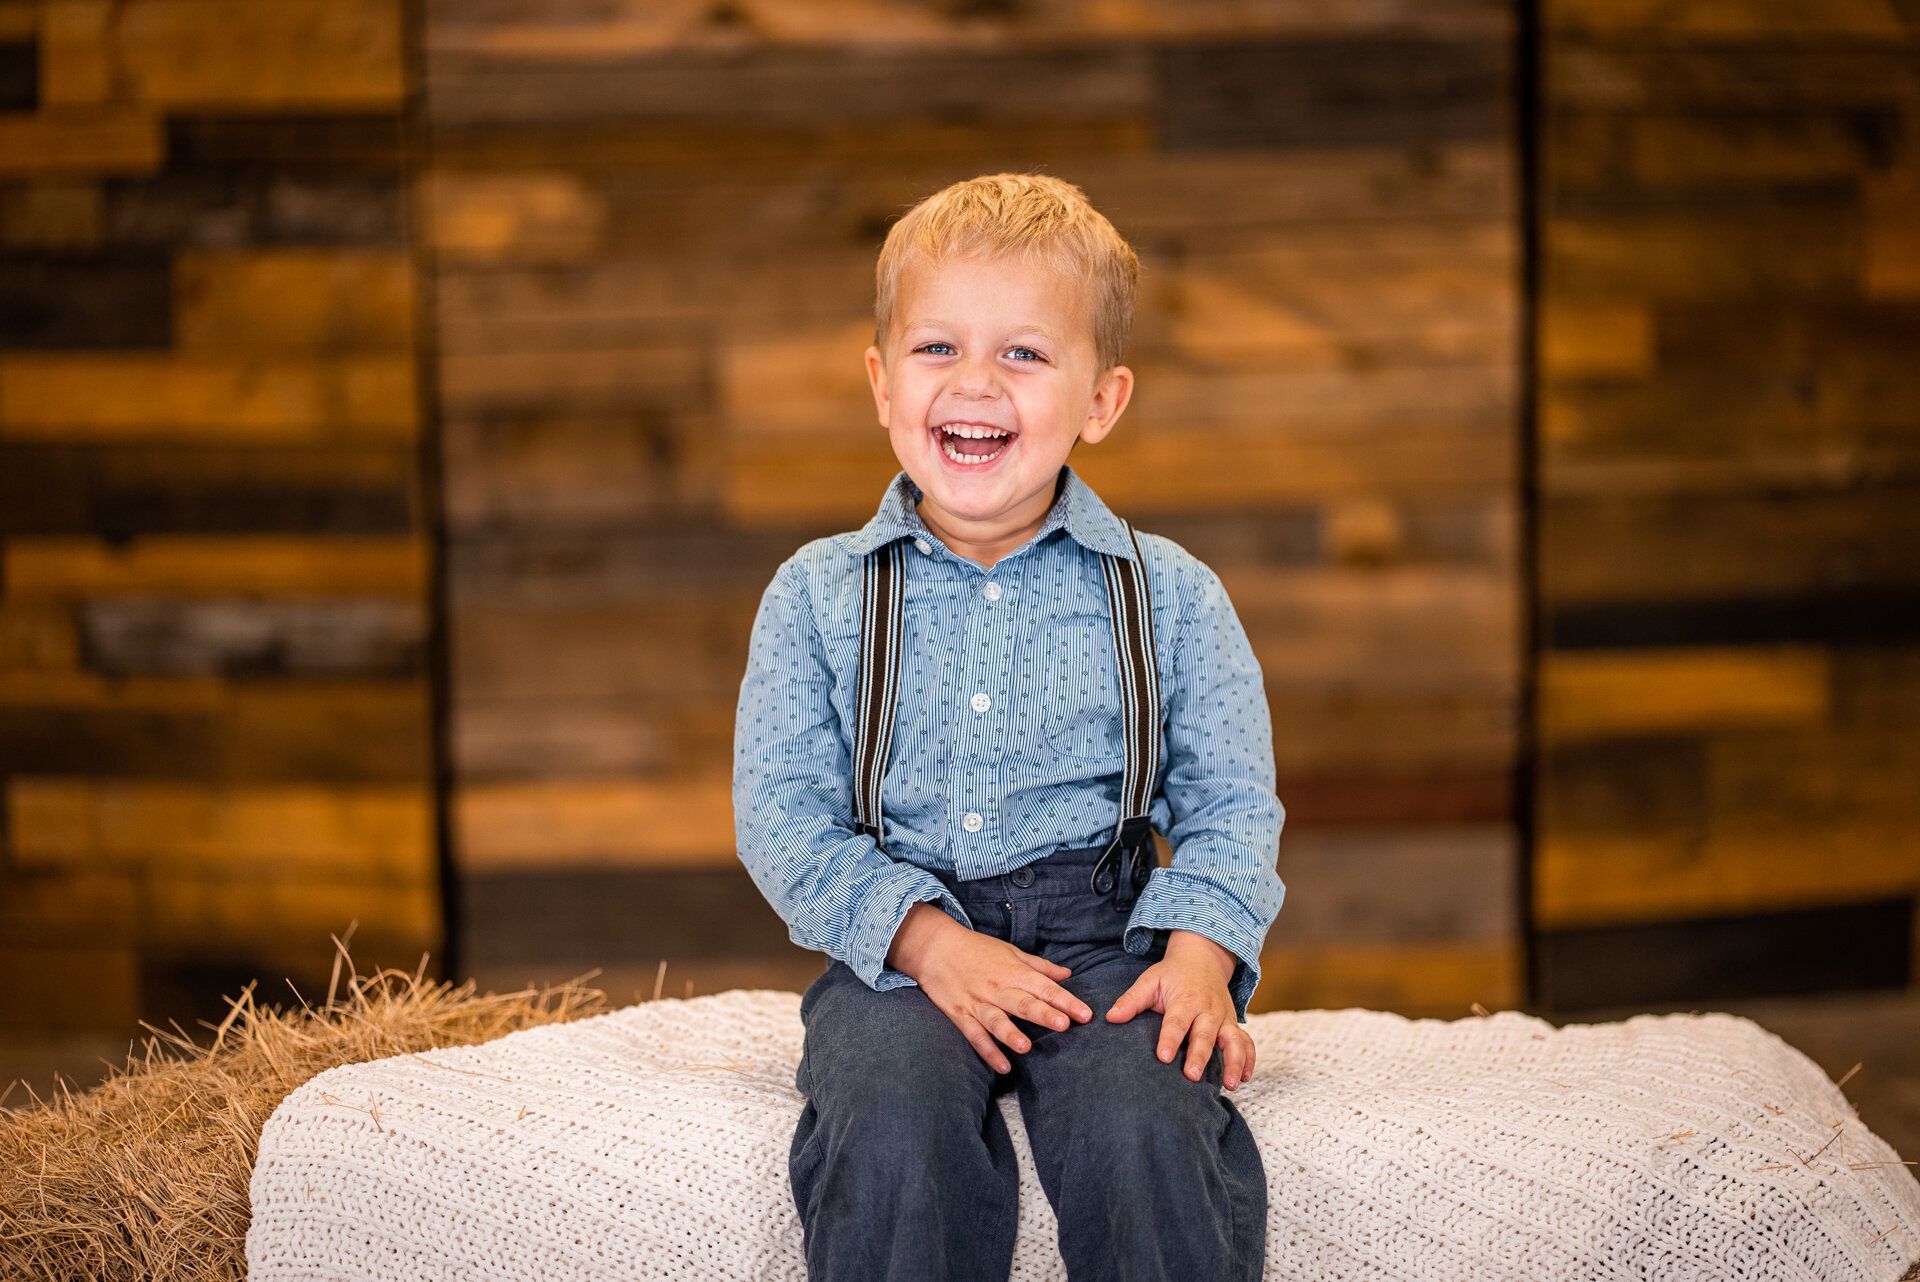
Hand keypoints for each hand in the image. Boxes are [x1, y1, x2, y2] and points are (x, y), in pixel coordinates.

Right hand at [891, 905, 1093, 1073]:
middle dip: (1044, 1014)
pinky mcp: (960, 1014)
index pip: (1044, 987)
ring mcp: (978, 1002)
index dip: (1066, 1001)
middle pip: (1023, 1003)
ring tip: (1026, 1047)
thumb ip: (1040, 967)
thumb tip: (1068, 974)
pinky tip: (1002, 1066)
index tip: (1085, 1014)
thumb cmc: (978, 949)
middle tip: (1064, 1025)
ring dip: (1011, 1034)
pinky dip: (987, 1050)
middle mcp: (998, 988)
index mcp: (1014, 972)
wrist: (936, 947)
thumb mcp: (1012, 952)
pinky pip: (974, 1035)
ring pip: (997, 1020)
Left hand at [1106, 930, 1255, 1091]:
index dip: (1170, 1039)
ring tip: (1230, 1084)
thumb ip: (1131, 1000)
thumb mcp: (1150, 980)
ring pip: (1233, 1040)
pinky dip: (1249, 1059)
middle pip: (1205, 1034)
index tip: (1162, 1057)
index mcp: (1185, 999)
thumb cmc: (1172, 974)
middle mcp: (1208, 1009)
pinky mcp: (1233, 1024)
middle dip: (1200, 1055)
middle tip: (1192, 1076)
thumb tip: (1110, 1017)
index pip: (1177, 1021)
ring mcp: (1224, 1018)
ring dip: (1234, 1061)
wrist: (1203, 958)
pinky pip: (1247, 1042)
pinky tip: (1245, 1077)